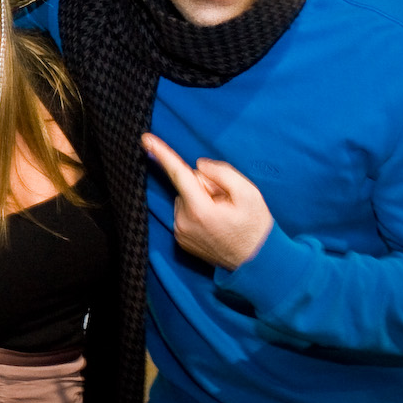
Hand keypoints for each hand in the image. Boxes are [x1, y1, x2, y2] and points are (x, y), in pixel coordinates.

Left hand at [141, 133, 272, 270]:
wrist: (257, 263)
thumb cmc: (255, 227)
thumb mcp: (249, 193)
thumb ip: (221, 173)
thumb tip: (198, 166)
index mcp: (199, 209)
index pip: (177, 174)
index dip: (162, 154)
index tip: (145, 139)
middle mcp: (183, 222)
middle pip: (187, 186)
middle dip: (206, 187)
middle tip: (228, 204)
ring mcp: (180, 233)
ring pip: (186, 199)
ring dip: (202, 201)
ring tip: (224, 216)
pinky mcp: (180, 239)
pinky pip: (184, 212)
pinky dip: (198, 212)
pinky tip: (215, 223)